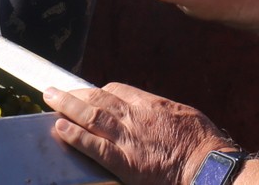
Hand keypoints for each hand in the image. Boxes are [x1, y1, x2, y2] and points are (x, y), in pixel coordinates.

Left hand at [44, 83, 235, 184]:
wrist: (209, 168)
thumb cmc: (203, 144)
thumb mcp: (184, 115)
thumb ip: (162, 112)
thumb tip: (153, 112)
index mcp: (150, 105)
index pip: (117, 91)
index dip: (99, 93)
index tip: (89, 95)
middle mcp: (135, 117)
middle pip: (98, 99)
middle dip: (75, 94)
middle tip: (55, 91)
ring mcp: (128, 139)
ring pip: (91, 116)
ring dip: (67, 106)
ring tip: (50, 99)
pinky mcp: (125, 163)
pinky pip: (95, 146)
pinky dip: (75, 136)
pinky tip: (60, 129)